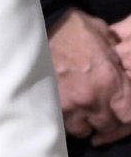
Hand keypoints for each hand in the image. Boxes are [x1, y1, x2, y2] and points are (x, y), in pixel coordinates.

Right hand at [49, 8, 130, 144]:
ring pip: (82, 130)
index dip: (125, 115)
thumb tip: (122, 60)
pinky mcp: (47, 105)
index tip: (118, 110)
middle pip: (106, 127)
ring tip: (78, 111)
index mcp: (111, 82)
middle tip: (98, 110)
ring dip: (82, 122)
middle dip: (104, 120)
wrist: (35, 26)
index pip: (128, 116)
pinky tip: (62, 108)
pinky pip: (59, 123)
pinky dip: (62, 118)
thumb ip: (116, 54)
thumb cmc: (71, 27)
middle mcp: (92, 100)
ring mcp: (68, 106)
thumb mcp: (103, 34)